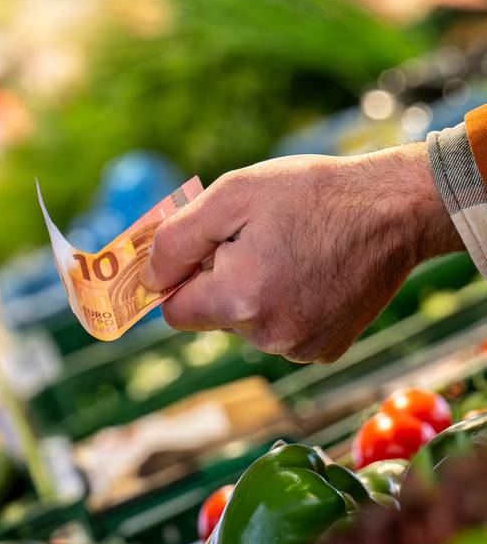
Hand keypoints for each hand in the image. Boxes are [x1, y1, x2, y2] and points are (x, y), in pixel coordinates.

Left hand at [142, 145, 463, 362]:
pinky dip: (287, 304)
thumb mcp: (230, 195)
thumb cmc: (309, 193)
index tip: (201, 251)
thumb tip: (147, 278)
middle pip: (213, 316)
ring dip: (255, 292)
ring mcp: (301, 348)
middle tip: (255, 239)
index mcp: (238, 300)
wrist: (396, 208)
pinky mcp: (326, 349)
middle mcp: (267, 336)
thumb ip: (176, 240)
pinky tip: (311, 270)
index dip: (181, 278)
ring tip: (289, 250)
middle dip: (220, 280)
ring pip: (248, 323)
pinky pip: (283, 330)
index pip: (174, 311)